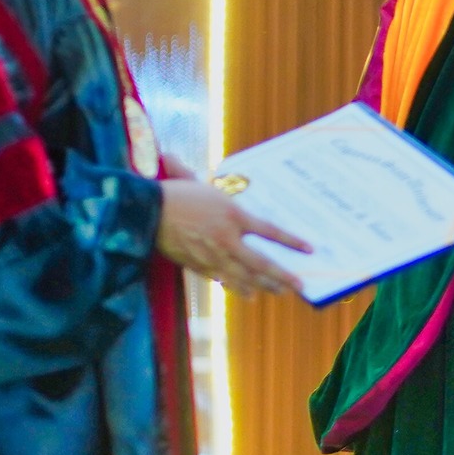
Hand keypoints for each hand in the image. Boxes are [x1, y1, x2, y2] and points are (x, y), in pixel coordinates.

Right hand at [156, 180, 308, 296]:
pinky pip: (223, 279)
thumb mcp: (196, 183)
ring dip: (264, 285)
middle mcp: (227, 238)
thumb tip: (195, 161)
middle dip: (282, 275)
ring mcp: (213, 254)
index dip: (291, 242)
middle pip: (261, 262)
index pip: (270, 232)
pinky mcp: (198, 265)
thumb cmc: (171, 193)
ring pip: (244, 276)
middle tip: (300, 286)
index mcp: (233, 215)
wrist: (145, 213)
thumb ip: (205, 179)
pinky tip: (249, 293)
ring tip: (280, 292)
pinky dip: (237, 286)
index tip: (309, 250)